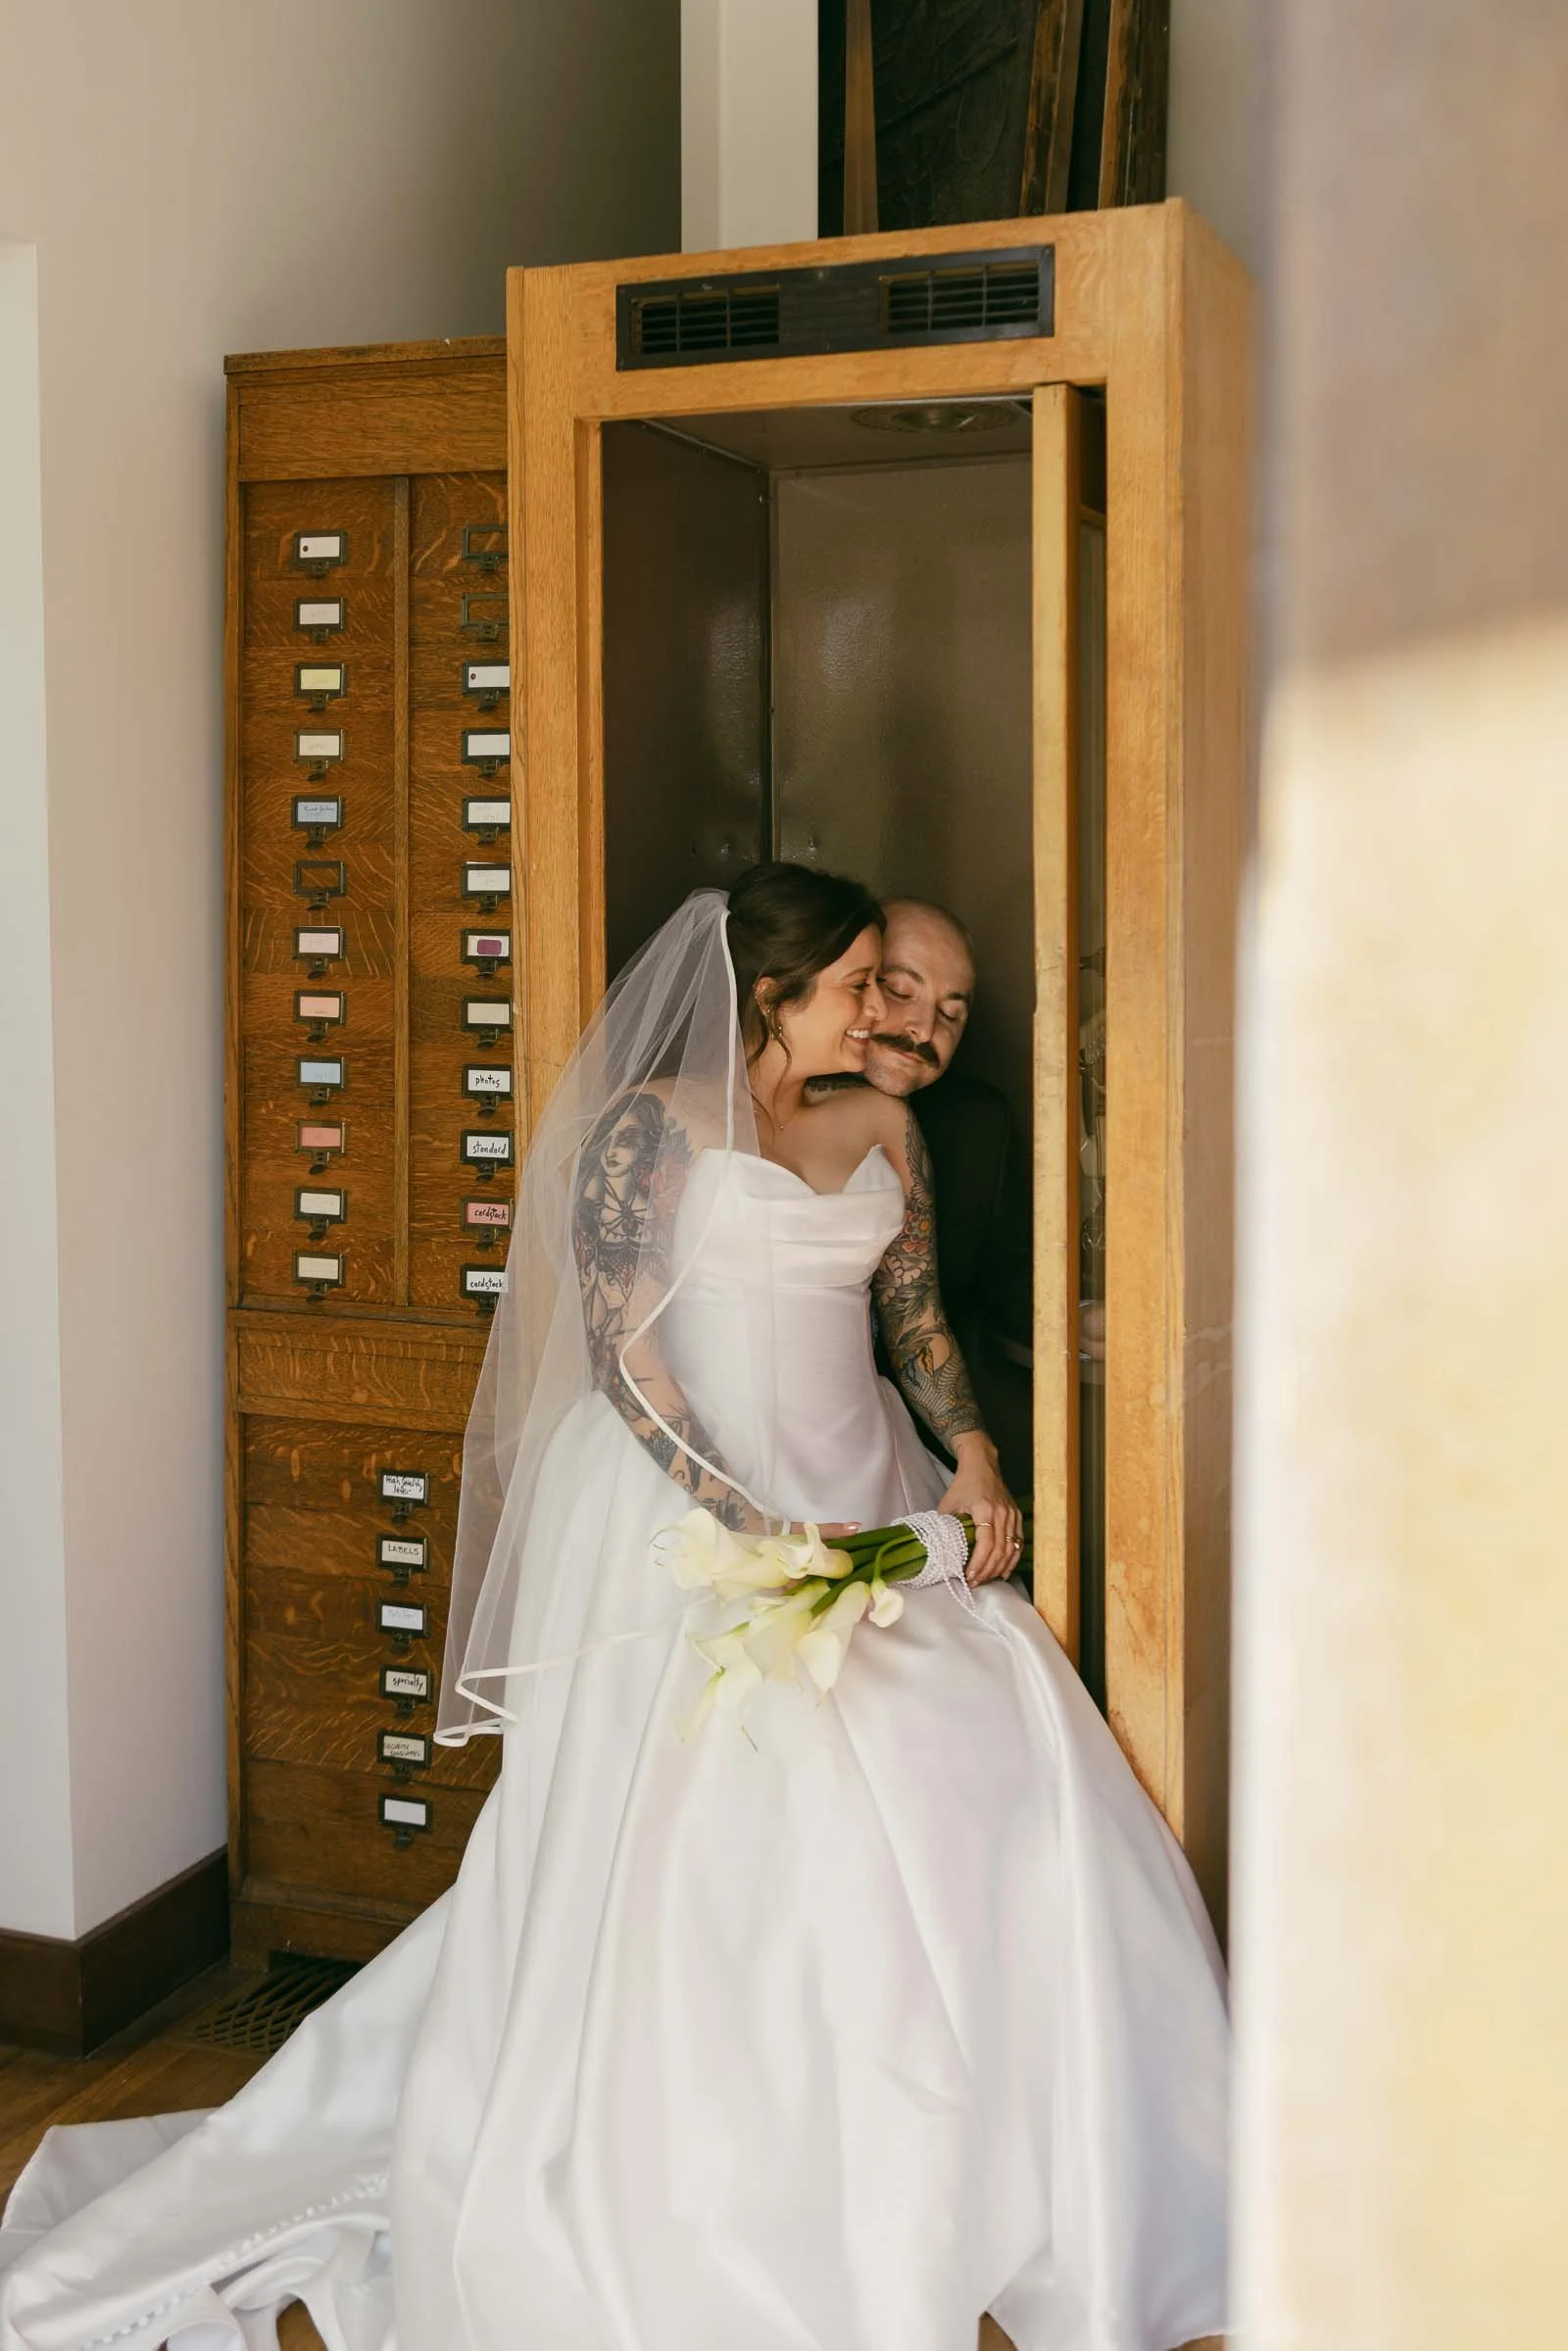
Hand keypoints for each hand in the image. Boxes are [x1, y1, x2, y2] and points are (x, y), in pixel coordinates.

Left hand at [937, 1435, 1022, 1584]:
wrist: (982, 1465)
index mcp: (984, 1509)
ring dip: (999, 1568)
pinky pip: (1018, 1543)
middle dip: (987, 1571)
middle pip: (1000, 1550)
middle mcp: (1002, 1513)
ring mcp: (1012, 1515)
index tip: (969, 1577)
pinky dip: (1012, 1559)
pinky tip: (1004, 1571)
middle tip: (975, 1583)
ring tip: (986, 1580)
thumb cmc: (963, 1484)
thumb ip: (945, 1527)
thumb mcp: (948, 1504)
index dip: (979, 1563)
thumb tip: (940, 1550)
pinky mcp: (1017, 1517)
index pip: (986, 1543)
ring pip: (1011, 1549)